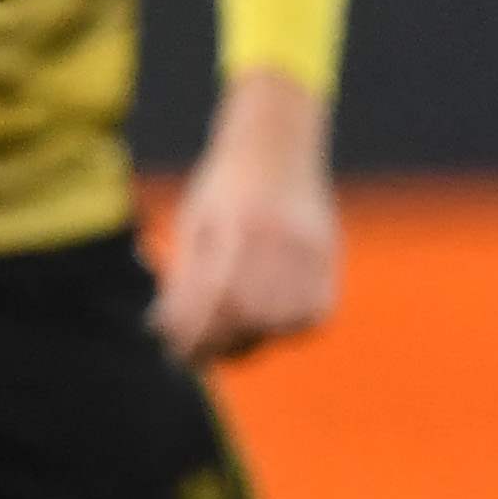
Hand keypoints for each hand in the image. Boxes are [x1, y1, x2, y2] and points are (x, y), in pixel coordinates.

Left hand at [157, 76, 342, 363]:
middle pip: (249, 316)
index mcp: (236, 226)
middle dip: (219, 343)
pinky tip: (268, 322)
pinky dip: (289, 326)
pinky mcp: (328, 255)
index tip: (176, 353)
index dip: (195, 334)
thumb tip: (168, 334)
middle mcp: (277, 237)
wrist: (275, 144)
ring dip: (253, 339)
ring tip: (231, 336)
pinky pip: (313, 312)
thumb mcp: (195, 225)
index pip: (216, 299)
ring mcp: (309, 246)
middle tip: (199, 354)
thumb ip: (186, 279)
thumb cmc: (224, 188)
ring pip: (282, 322)